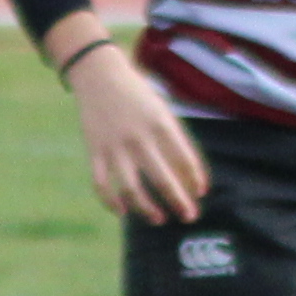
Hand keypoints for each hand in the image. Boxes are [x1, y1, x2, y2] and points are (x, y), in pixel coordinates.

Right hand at [68, 45, 209, 226]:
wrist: (100, 75)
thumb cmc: (138, 95)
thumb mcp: (161, 111)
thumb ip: (173, 140)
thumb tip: (187, 176)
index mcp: (160, 124)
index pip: (185, 158)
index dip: (195, 178)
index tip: (200, 193)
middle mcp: (139, 137)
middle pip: (161, 178)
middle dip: (178, 201)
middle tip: (190, 216)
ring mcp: (115, 146)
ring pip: (131, 188)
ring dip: (146, 208)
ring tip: (158, 219)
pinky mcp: (95, 151)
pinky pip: (102, 184)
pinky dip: (111, 202)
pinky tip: (123, 212)